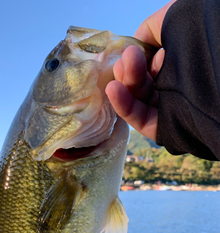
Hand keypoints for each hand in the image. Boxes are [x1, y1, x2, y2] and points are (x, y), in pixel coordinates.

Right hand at [105, 0, 176, 140]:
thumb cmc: (205, 37)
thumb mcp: (175, 18)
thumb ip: (151, 29)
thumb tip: (134, 44)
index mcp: (180, 64)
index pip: (149, 64)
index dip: (138, 57)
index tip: (133, 49)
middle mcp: (175, 86)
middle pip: (142, 82)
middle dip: (130, 69)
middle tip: (127, 58)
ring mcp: (168, 108)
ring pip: (138, 99)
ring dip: (126, 83)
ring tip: (121, 67)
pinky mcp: (162, 127)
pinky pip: (140, 119)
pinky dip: (124, 105)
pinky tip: (113, 90)